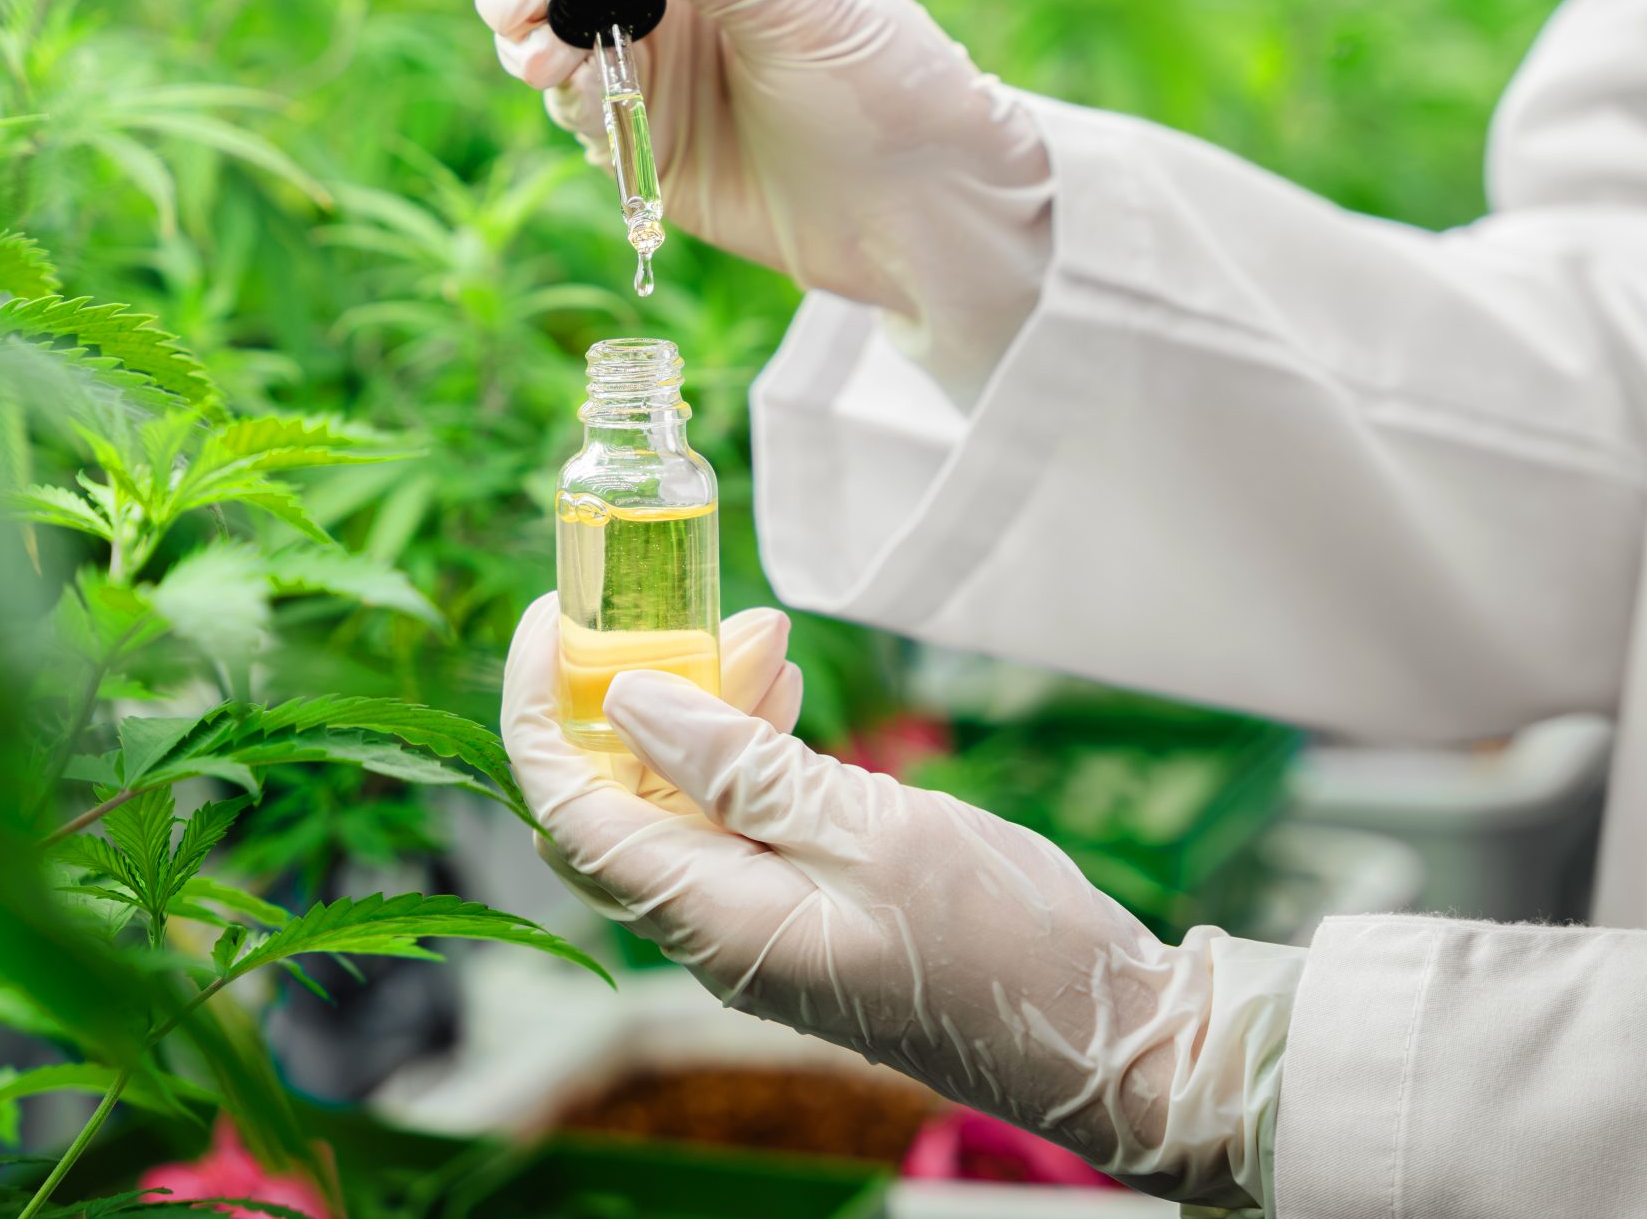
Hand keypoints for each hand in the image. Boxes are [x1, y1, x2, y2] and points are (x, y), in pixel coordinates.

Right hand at [476, 0, 1051, 368]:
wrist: (916, 210)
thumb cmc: (882, 80)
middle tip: (520, 12)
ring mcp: (650, 48)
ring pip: (544, 28)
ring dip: (526, 41)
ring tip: (547, 64)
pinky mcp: (639, 123)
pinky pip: (571, 102)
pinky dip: (562, 100)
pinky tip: (584, 105)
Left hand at [501, 594, 1280, 1208]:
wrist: (1106, 1039)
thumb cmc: (1006, 944)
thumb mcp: (874, 831)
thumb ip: (744, 769)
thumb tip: (629, 702)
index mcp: (714, 924)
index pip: (568, 812)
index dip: (540, 709)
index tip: (551, 616)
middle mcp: (716, 932)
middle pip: (614, 800)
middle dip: (629, 693)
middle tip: (679, 607)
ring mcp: (758, 925)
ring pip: (678, 802)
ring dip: (700, 712)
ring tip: (761, 635)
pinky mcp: (802, 912)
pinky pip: (735, 822)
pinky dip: (745, 751)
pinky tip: (780, 688)